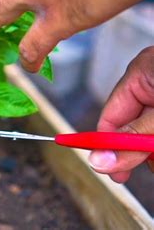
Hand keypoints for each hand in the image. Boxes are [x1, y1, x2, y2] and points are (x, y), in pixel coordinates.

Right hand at [89, 46, 153, 182]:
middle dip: (139, 150)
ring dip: (153, 149)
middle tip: (151, 166)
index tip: (110, 171)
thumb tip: (99, 161)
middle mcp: (150, 82)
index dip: (107, 146)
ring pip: (148, 130)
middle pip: (131, 127)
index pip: (110, 118)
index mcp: (140, 75)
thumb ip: (132, 137)